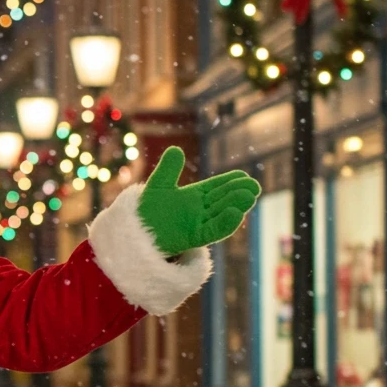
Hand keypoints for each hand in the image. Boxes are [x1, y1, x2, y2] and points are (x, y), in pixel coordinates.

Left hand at [137, 147, 259, 256]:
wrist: (133, 231)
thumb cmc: (147, 209)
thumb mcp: (159, 185)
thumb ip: (168, 169)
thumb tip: (175, 149)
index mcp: (194, 196)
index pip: (216, 186)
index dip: (231, 181)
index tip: (244, 175)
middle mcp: (200, 210)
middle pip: (223, 200)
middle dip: (238, 193)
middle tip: (253, 186)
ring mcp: (198, 224)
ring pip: (221, 214)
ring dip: (236, 206)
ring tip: (249, 197)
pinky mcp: (193, 237)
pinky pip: (212, 231)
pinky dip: (224, 223)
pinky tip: (236, 214)